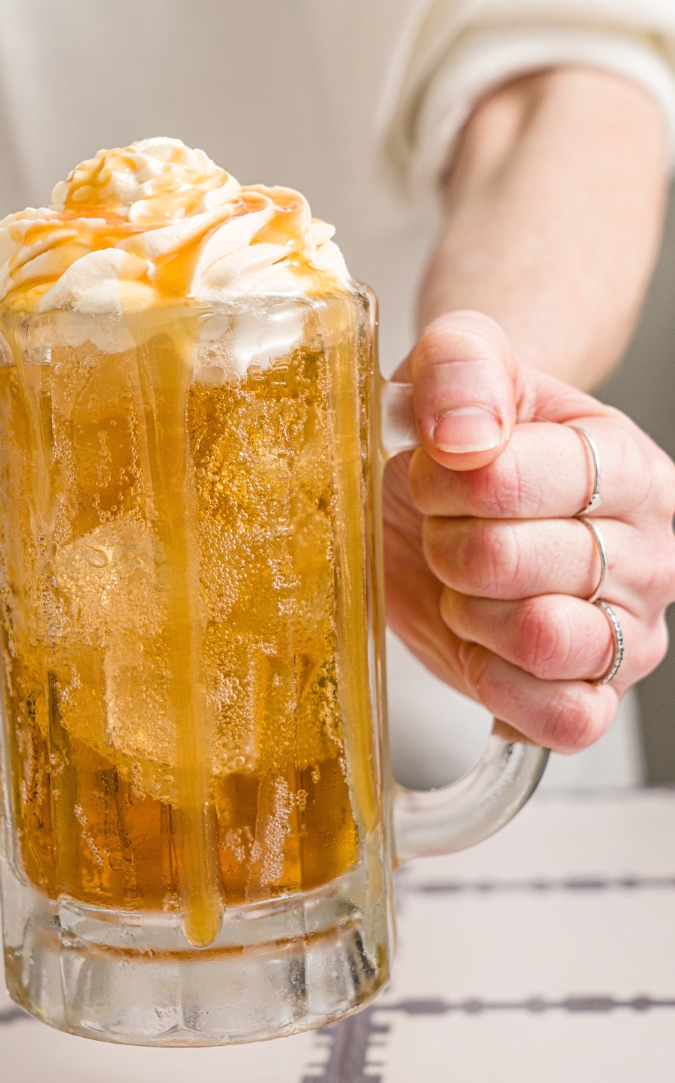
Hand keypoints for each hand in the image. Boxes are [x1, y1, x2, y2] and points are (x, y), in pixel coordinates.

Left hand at [384, 311, 674, 750]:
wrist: (449, 491)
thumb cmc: (465, 433)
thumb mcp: (455, 364)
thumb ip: (461, 365)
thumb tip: (465, 436)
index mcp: (630, 467)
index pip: (530, 481)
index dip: (453, 481)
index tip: (431, 469)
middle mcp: (651, 554)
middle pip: (517, 563)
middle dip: (449, 545)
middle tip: (443, 529)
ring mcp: (631, 633)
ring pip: (545, 642)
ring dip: (471, 613)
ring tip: (463, 584)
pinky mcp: (595, 699)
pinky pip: (564, 719)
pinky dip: (501, 688)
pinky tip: (477, 644)